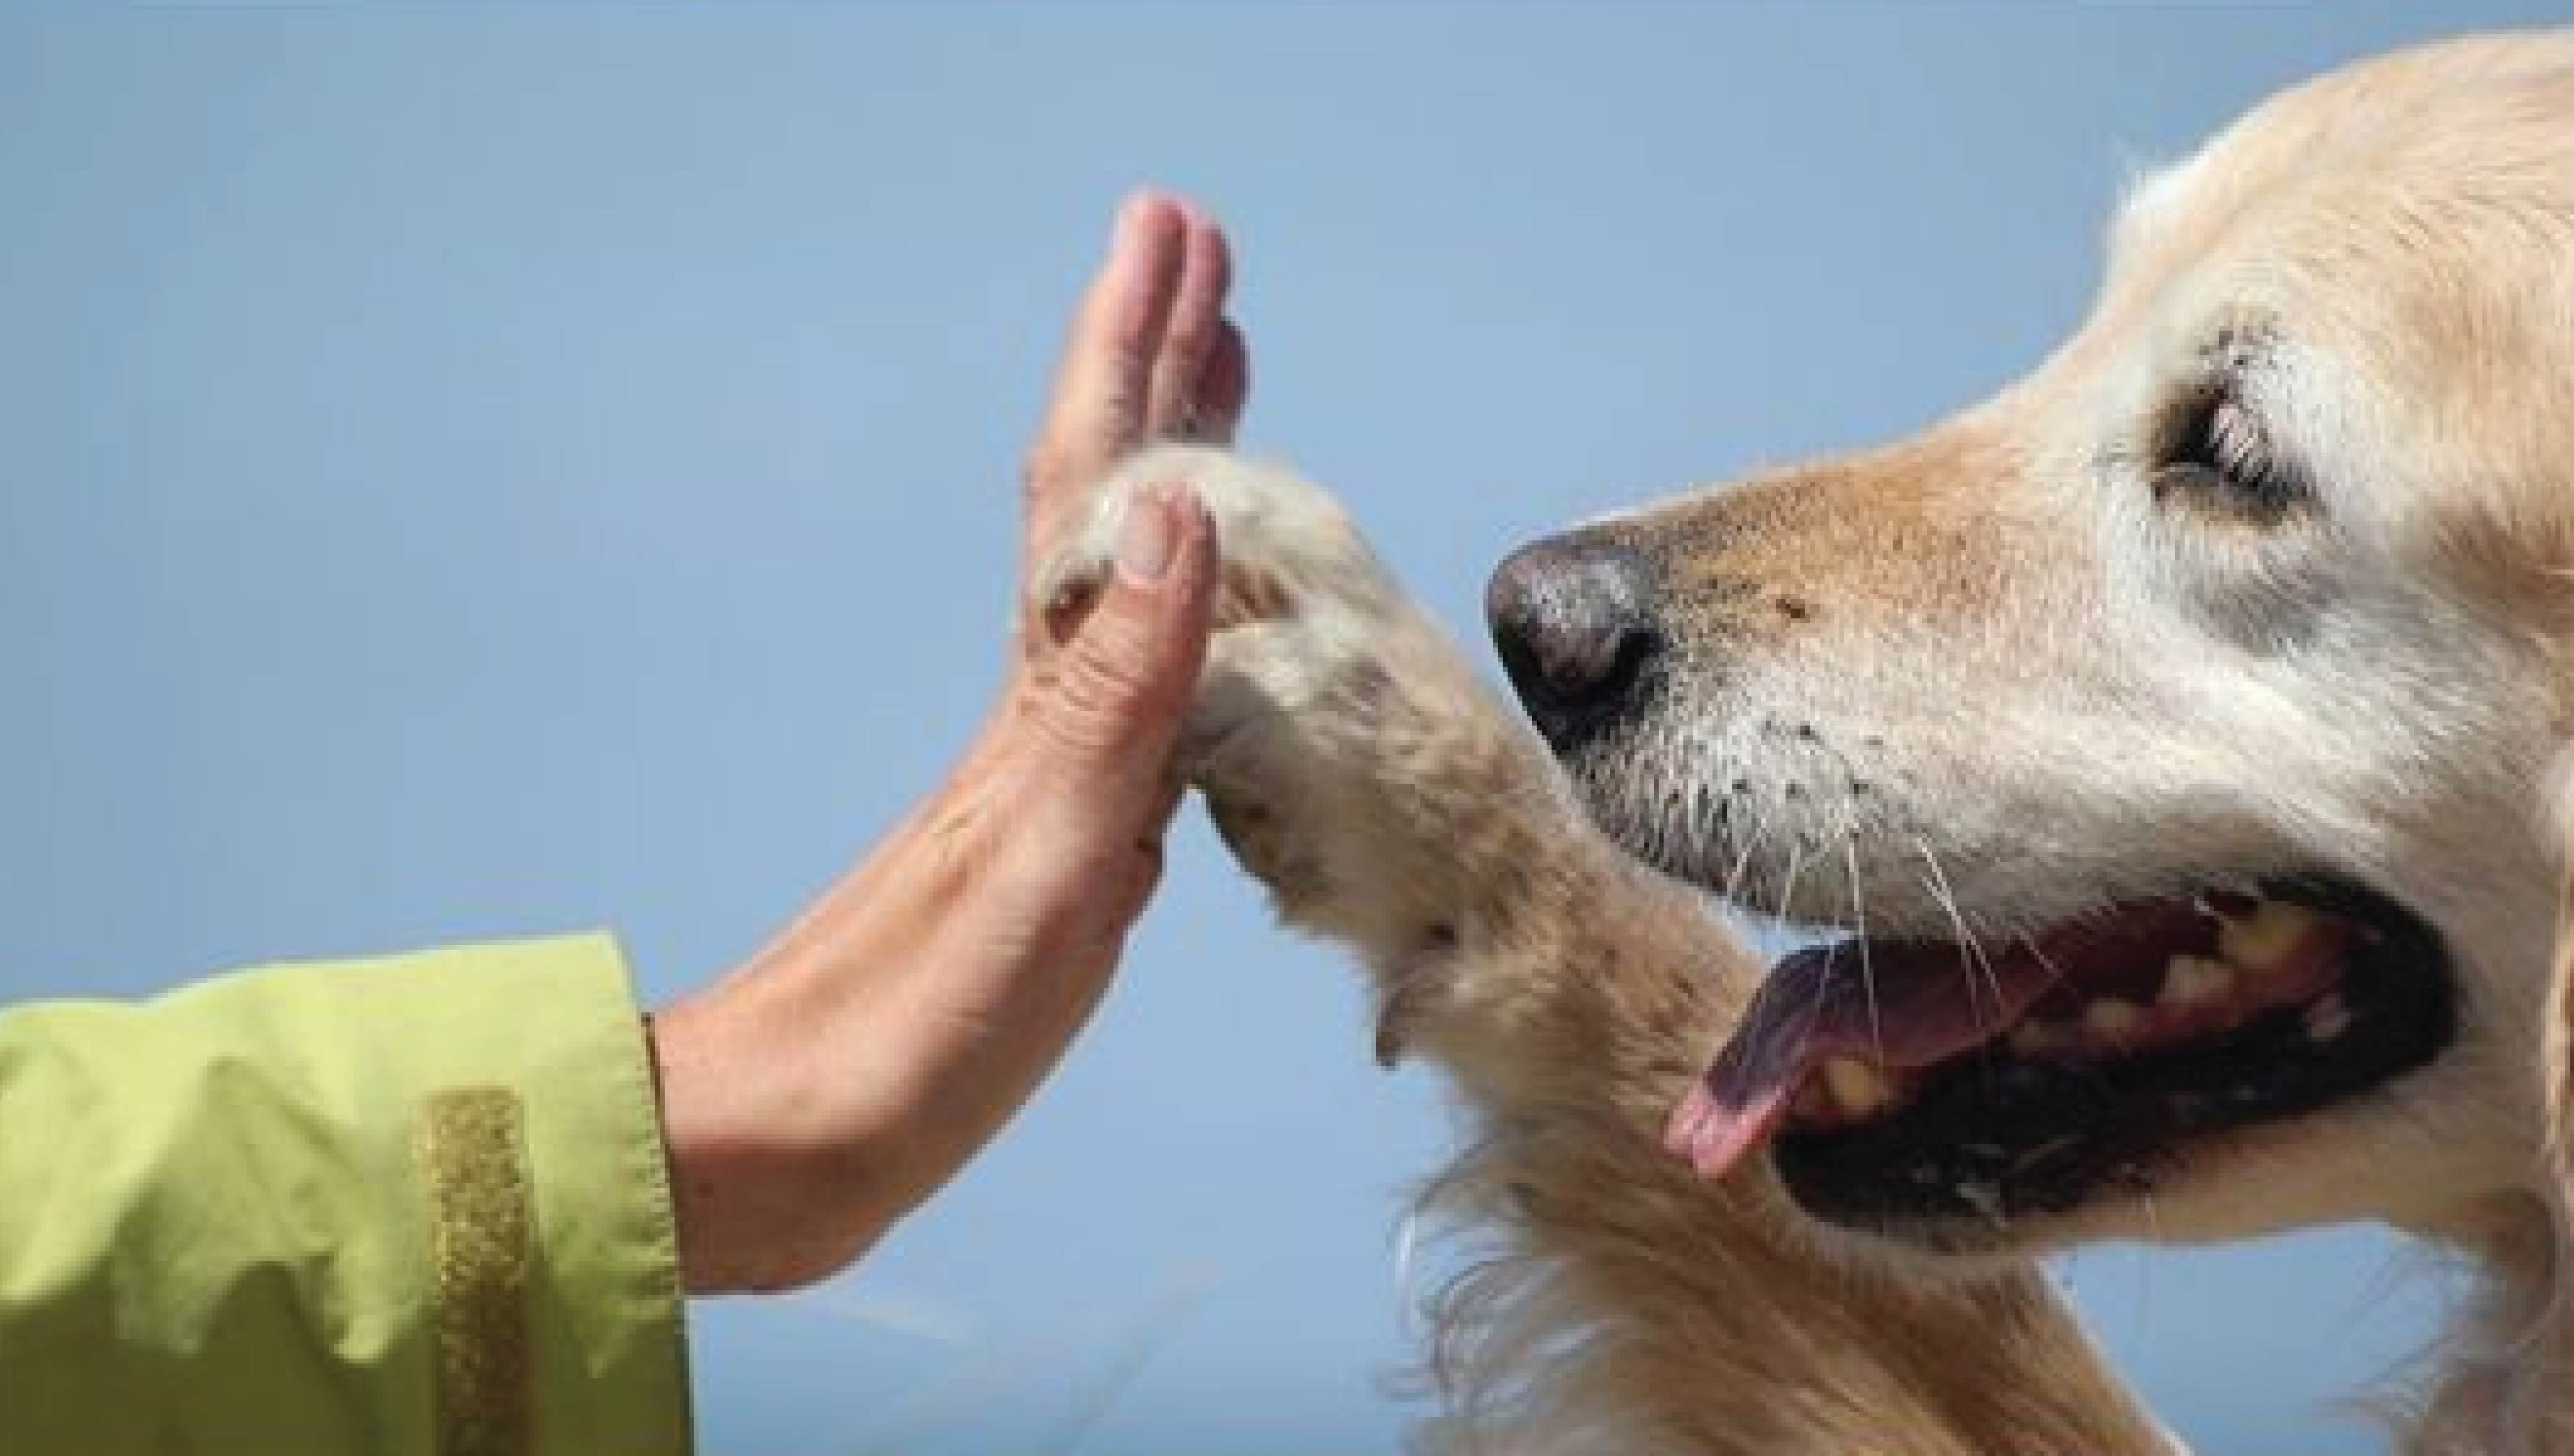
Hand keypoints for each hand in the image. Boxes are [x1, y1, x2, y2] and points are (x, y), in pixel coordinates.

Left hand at [650, 193, 1247, 1293]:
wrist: (787, 1152)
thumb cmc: (910, 1028)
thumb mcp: (1040, 856)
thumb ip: (1119, 692)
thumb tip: (1186, 510)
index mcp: (1042, 702)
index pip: (1100, 485)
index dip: (1138, 353)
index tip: (1177, 234)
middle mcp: (1041, 711)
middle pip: (1107, 504)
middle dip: (1157, 373)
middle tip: (1206, 262)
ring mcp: (1042, 771)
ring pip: (1124, 579)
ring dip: (1170, 472)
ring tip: (1215, 389)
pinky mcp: (1051, 841)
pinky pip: (1137, 675)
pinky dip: (1180, 611)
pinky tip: (1196, 620)